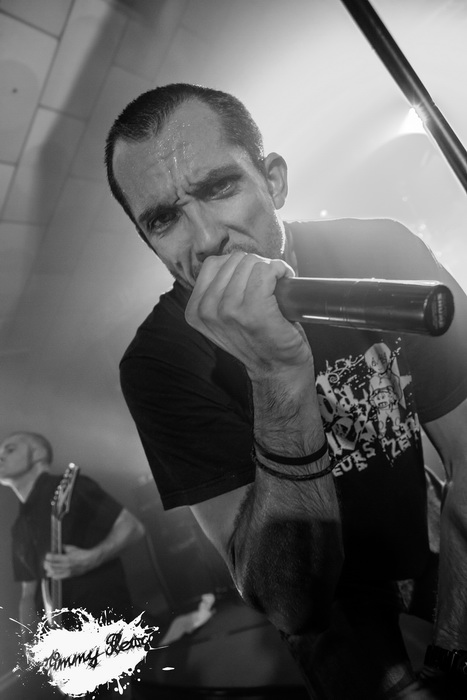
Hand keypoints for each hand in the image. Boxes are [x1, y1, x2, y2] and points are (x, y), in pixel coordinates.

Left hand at [44, 545, 97, 579]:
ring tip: (47, 567)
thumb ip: (63, 548)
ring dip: (48, 570)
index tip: (47, 555)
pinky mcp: (69, 575)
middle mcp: (66, 566)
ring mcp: (67, 571)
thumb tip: (57, 547)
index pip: (54, 558)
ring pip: (53, 573)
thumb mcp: (72, 548)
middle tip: (45, 561)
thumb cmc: (82, 554)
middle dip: (46, 564)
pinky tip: (51, 573)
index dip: (48, 556)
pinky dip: (53, 576)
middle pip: (52, 566)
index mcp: (67, 558)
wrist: (90, 561)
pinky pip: (58, 577)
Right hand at [186, 252, 311, 376]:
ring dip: (270, 268)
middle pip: (234, 260)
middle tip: (268, 283)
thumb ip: (217, 292)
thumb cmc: (257, 340)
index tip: (252, 279)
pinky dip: (279, 270)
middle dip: (255, 265)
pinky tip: (284, 279)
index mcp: (195, 310)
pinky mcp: (254, 311)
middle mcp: (207, 310)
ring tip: (277, 284)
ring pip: (251, 263)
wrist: (277, 369)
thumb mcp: (223, 319)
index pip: (213, 264)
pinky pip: (266, 271)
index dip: (237, 266)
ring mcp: (229, 311)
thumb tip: (232, 259)